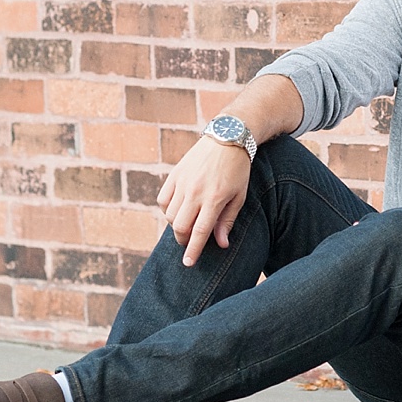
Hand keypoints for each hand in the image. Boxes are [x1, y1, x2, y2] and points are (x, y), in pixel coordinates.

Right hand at [157, 136, 252, 266]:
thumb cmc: (237, 170)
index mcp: (214, 199)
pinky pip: (163, 200)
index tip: (188, 263)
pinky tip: (178, 209)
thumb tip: (220, 245)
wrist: (226, 138)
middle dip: (183, 241)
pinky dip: (167, 210)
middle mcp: (195, 192)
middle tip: (190, 243)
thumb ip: (227, 221)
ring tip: (188, 223)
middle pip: (180, 227)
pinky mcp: (174, 174)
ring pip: (170, 215)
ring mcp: (182, 182)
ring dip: (177, 225)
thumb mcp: (239, 196)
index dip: (193, 251)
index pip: (199, 232)